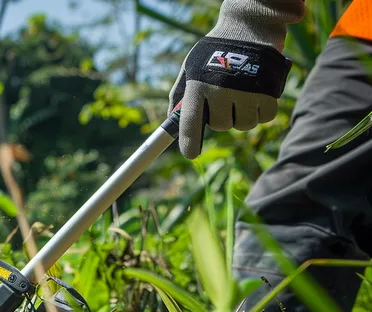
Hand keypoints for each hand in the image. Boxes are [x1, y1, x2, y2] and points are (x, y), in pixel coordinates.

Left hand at [169, 37, 292, 158]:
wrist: (249, 28)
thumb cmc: (215, 52)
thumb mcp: (190, 67)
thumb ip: (179, 94)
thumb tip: (171, 121)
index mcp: (198, 85)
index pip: (190, 121)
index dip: (189, 141)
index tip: (190, 155)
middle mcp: (220, 90)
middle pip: (221, 126)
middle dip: (222, 117)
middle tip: (225, 97)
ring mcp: (246, 92)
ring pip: (243, 125)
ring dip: (242, 115)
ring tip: (241, 93)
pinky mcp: (268, 92)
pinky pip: (264, 118)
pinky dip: (261, 111)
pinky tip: (257, 94)